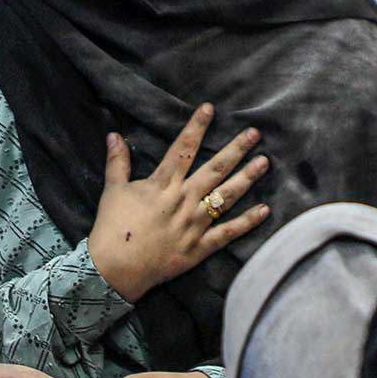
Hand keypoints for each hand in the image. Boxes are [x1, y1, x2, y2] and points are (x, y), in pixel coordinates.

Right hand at [87, 104, 270, 302]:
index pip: (183, 148)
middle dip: (236, 149)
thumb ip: (117, 161)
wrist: (115, 268)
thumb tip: (113, 134)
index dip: (196, 127)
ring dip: (247, 178)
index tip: (209, 109)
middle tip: (255, 133)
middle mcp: (183, 200)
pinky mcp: (200, 247)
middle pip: (215, 169)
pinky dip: (247, 222)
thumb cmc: (112, 227)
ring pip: (227, 196)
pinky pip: (228, 233)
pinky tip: (265, 210)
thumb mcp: (113, 190)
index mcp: (162, 184)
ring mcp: (194, 224)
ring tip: (264, 162)